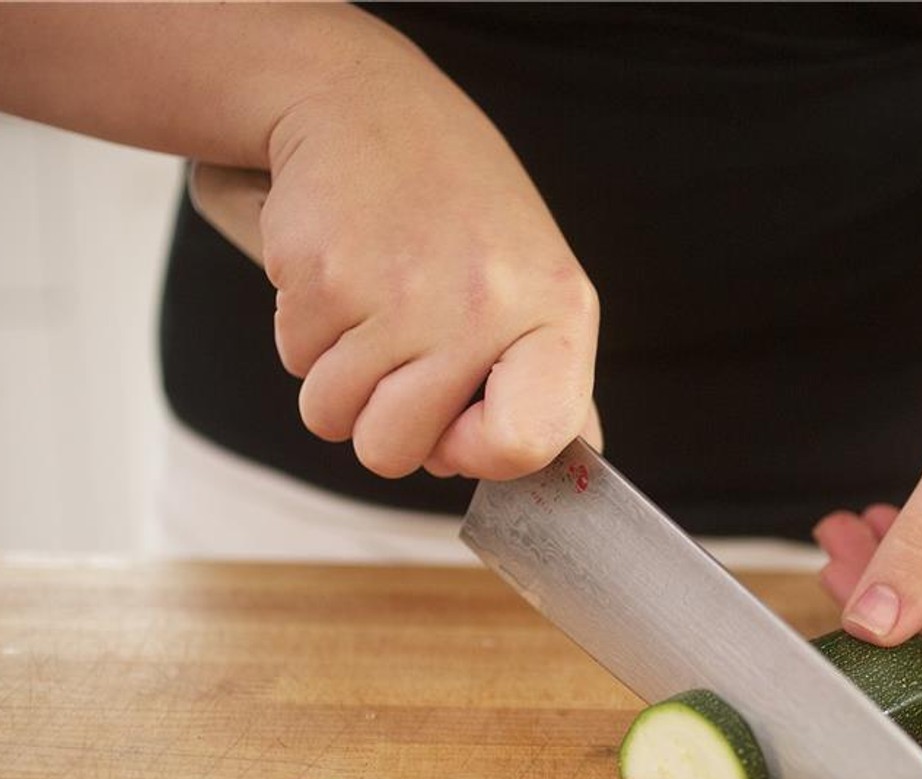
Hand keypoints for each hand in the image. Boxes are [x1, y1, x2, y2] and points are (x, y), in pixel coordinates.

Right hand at [260, 52, 600, 480]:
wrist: (366, 107)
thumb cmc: (461, 211)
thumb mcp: (536, 284)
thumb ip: (551, 383)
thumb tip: (568, 469)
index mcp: (555, 314)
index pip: (525, 444)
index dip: (479, 455)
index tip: (463, 425)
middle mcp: (482, 307)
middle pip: (395, 455)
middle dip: (383, 423)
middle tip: (402, 354)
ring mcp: (397, 294)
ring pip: (332, 418)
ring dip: (339, 380)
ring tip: (374, 308)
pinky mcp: (319, 278)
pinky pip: (295, 365)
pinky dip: (307, 334)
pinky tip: (342, 278)